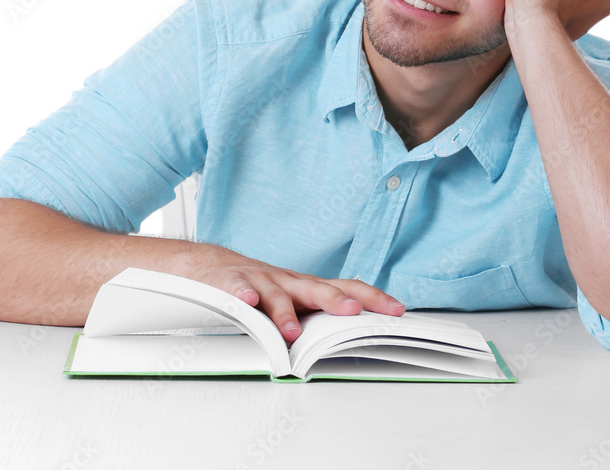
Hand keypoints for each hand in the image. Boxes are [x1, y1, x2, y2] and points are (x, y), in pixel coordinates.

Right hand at [183, 244, 404, 340]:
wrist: (213, 266)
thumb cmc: (262, 290)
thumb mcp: (294, 301)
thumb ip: (317, 317)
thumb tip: (354, 343)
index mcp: (307, 287)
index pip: (347, 288)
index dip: (372, 298)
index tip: (396, 310)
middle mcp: (288, 282)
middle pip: (316, 288)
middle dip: (336, 300)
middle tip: (353, 312)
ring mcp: (260, 281)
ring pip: (275, 295)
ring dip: (284, 313)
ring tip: (291, 332)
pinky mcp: (232, 283)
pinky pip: (237, 288)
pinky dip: (243, 295)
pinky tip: (248, 303)